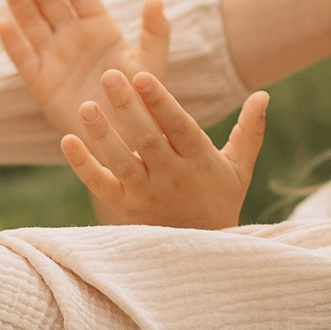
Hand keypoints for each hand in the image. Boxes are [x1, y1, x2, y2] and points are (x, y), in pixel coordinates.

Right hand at [0, 0, 170, 138]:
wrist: (123, 140)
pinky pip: (24, 59)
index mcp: (100, 30)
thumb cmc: (142, 103)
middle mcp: (74, 40)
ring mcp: (55, 59)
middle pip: (51, 3)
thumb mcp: (151, 65)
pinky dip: (13, 43)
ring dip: (19, 1)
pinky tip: (3, 24)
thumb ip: (155, 33)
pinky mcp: (41, 84)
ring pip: (33, 24)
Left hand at [61, 68, 268, 229]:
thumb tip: (263, 94)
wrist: (204, 256)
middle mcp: (172, 177)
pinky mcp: (125, 209)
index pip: (178, 126)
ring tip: (85, 106)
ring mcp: (146, 195)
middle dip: (127, 107)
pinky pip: (101, 186)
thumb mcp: (240, 168)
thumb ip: (249, 130)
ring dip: (102, 134)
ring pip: (121, 161)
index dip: (160, 101)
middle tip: (109, 74)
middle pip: (146, 138)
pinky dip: (82, 166)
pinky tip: (67, 140)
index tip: (142, 75)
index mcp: (199, 161)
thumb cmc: (221, 201)